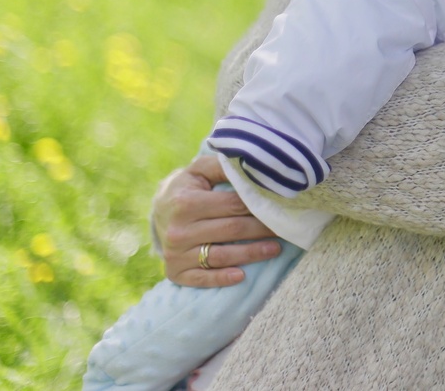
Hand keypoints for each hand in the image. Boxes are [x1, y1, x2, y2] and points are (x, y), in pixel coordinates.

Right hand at [153, 155, 281, 287]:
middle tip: (285, 229)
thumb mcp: (200, 171)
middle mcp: (178, 230)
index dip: (258, 206)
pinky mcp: (174, 271)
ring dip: (252, 254)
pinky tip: (242, 276)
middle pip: (232, 230)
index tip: (279, 207)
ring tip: (276, 249)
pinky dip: (222, 278)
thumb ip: (222, 166)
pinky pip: (202, 278)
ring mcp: (175, 253)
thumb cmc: (188, 188)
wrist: (158, 211)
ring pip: (221, 256)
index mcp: (186, 202)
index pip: (232, 205)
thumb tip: (252, 165)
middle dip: (263, 229)